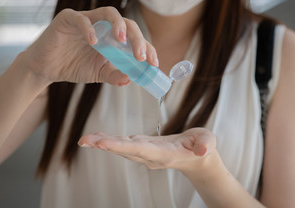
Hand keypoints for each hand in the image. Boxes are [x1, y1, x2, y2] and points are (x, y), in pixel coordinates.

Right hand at [23, 7, 158, 83]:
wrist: (46, 68)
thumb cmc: (73, 66)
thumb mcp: (99, 73)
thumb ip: (114, 75)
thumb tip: (130, 80)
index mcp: (112, 37)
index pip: (135, 38)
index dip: (147, 48)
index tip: (153, 63)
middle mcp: (103, 25)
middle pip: (126, 23)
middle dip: (137, 39)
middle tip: (141, 56)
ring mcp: (86, 19)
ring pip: (108, 12)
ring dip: (119, 25)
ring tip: (123, 40)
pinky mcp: (68, 19)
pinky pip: (81, 19)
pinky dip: (89, 28)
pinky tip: (94, 42)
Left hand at [78, 128, 216, 171]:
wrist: (197, 158)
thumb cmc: (203, 147)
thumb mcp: (208, 142)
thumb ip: (205, 145)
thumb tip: (203, 150)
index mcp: (165, 153)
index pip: (141, 150)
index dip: (122, 146)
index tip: (104, 144)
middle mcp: (151, 156)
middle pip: (125, 150)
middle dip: (105, 145)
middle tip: (86, 140)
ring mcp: (146, 153)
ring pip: (121, 148)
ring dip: (103, 144)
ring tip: (85, 139)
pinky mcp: (144, 148)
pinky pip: (123, 144)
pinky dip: (109, 141)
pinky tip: (97, 137)